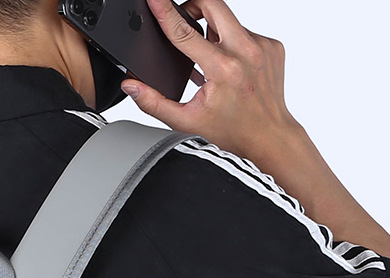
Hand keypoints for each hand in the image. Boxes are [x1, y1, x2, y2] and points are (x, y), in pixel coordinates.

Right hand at [121, 0, 301, 161]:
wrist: (269, 136)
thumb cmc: (234, 130)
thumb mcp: (187, 121)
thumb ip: (155, 103)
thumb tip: (132, 87)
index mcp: (223, 70)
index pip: (185, 32)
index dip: (166, 12)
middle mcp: (245, 51)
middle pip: (213, 4)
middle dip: (194, 6)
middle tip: (186, 22)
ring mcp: (262, 45)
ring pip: (229, 19)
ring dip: (215, 32)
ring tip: (213, 60)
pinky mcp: (272, 44)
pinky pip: (245, 31)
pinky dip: (233, 44)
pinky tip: (233, 66)